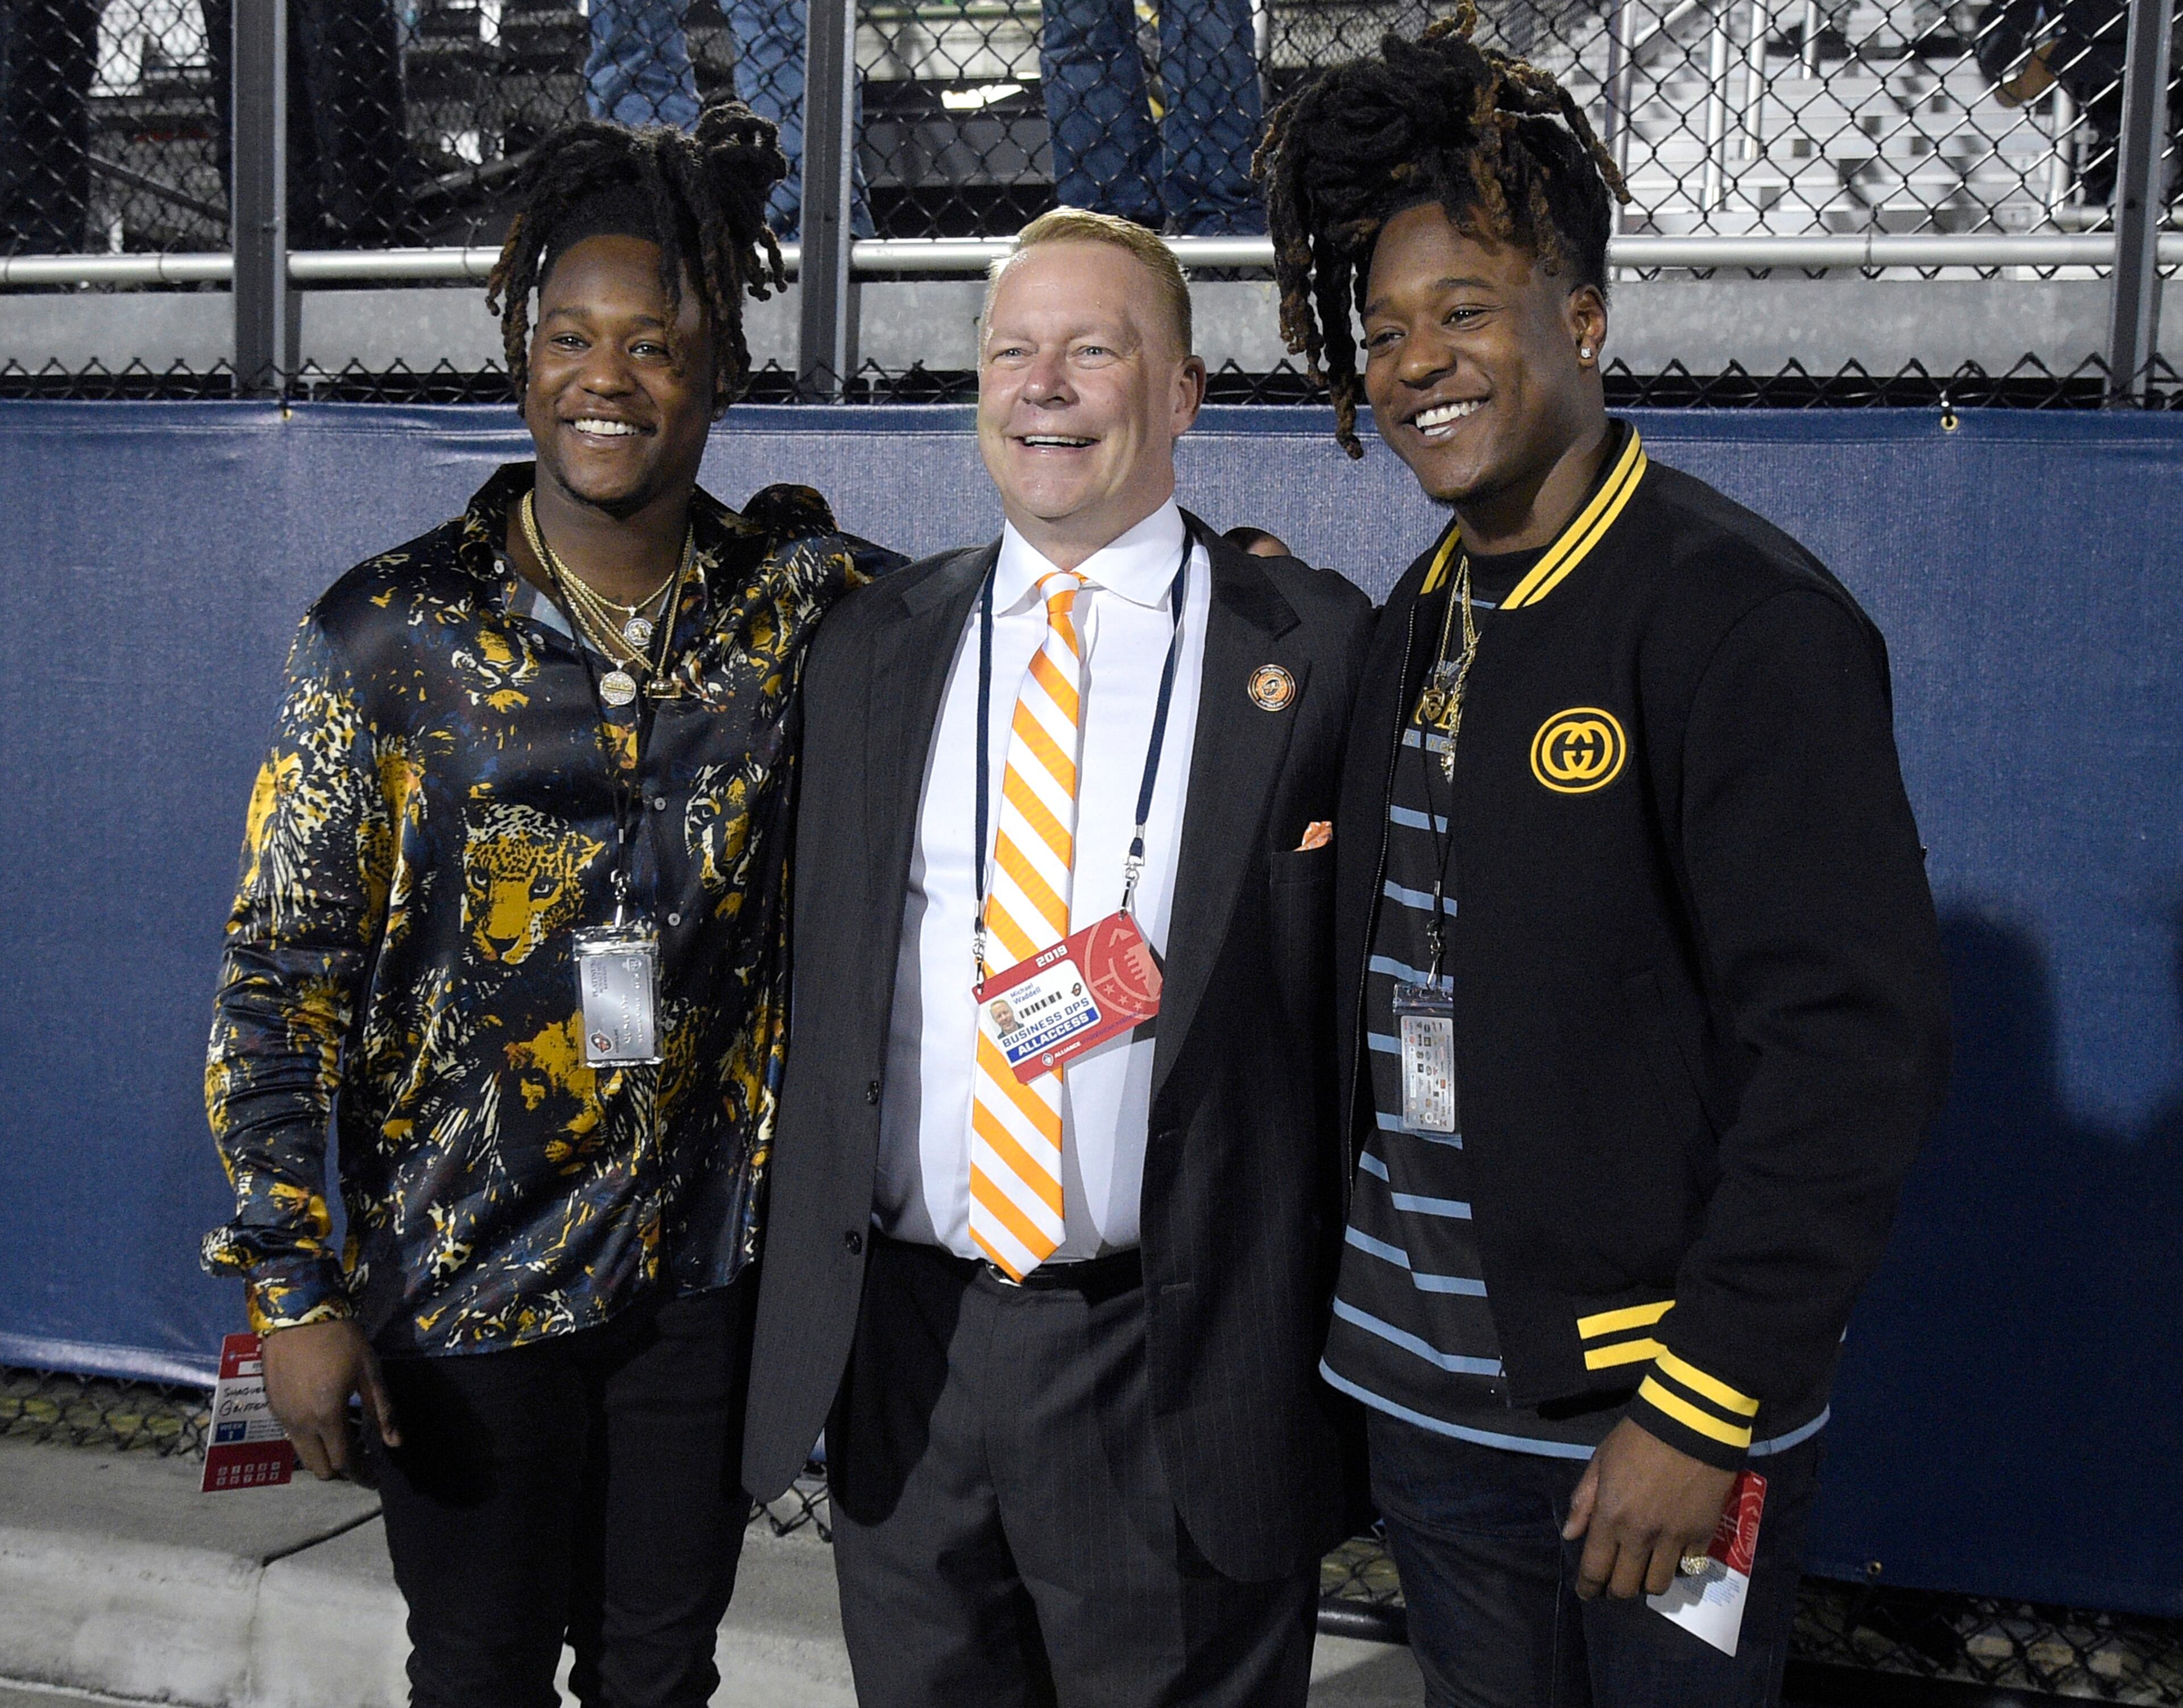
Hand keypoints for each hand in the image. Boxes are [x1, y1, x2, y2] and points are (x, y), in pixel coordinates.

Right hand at [260, 1318, 400, 1480]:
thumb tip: (395, 1444)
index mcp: (327, 1417)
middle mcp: (300, 1424)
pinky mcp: (272, 1406)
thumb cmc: (340, 1339)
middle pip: (320, 1468)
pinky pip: (292, 1437)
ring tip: (344, 1439)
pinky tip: (324, 1422)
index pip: (345, 1461)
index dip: (362, 1474)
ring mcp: (282, 1417)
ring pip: (303, 1455)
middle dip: (342, 1470)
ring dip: (323, 1456)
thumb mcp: (369, 1372)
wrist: (297, 1314)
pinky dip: (309, 1440)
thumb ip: (382, 1411)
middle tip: (361, 1456)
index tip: (375, 1477)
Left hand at [1561, 1418, 1735, 1599]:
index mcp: (1611, 1517)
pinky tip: (1673, 1555)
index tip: (1587, 1593)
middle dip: (1616, 1591)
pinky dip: (1678, 1566)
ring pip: (1658, 1585)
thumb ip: (1584, 1501)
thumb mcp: (1601, 1461)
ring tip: (1644, 1571)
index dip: (1588, 1587)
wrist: (1690, 1423)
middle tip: (1615, 1584)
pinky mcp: (1702, 1535)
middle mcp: (1640, 1536)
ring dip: (1647, 1583)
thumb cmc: (1638, 1438)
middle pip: (1626, 1587)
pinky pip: (1688, 1567)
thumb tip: (1571, 1534)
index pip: (1595, 1568)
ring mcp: (1674, 1539)